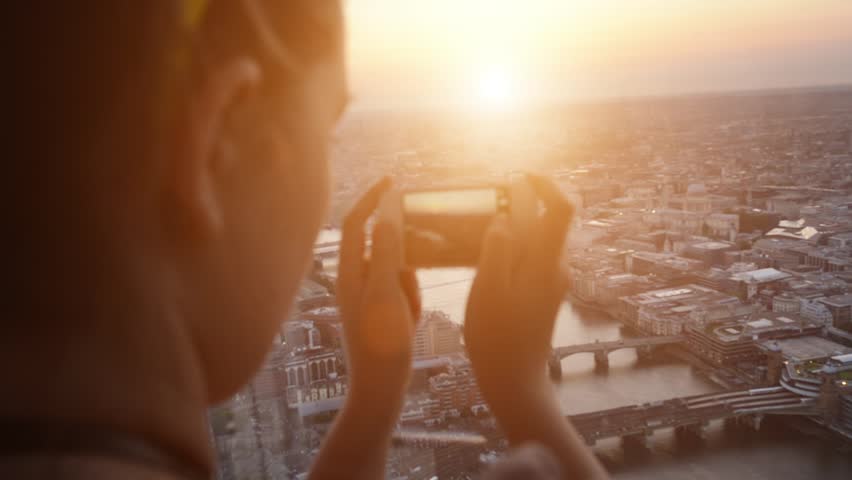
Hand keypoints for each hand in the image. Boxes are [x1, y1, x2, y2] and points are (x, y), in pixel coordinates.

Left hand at [312, 180, 420, 479]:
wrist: (380, 387)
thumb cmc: (381, 342)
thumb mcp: (386, 293)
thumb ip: (386, 253)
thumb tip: (385, 216)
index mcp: (349, 271)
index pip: (356, 221)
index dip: (372, 198)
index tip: (392, 180)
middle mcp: (355, 278)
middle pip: (384, 246)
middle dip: (404, 258)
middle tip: (412, 283)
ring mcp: (369, 294)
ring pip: (399, 269)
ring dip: (411, 285)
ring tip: (409, 315)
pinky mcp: (382, 308)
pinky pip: (404, 290)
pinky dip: (412, 301)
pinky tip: (411, 324)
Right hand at [464, 174, 572, 386]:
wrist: (515, 379)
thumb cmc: (497, 338)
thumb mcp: (489, 289)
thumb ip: (498, 248)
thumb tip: (503, 219)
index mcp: (546, 263)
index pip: (561, 208)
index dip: (544, 184)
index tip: (517, 175)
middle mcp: (556, 268)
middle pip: (548, 220)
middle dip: (521, 203)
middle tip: (486, 199)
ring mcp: (552, 281)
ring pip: (537, 239)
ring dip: (514, 226)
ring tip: (479, 226)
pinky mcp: (543, 293)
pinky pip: (530, 257)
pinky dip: (512, 247)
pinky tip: (486, 256)